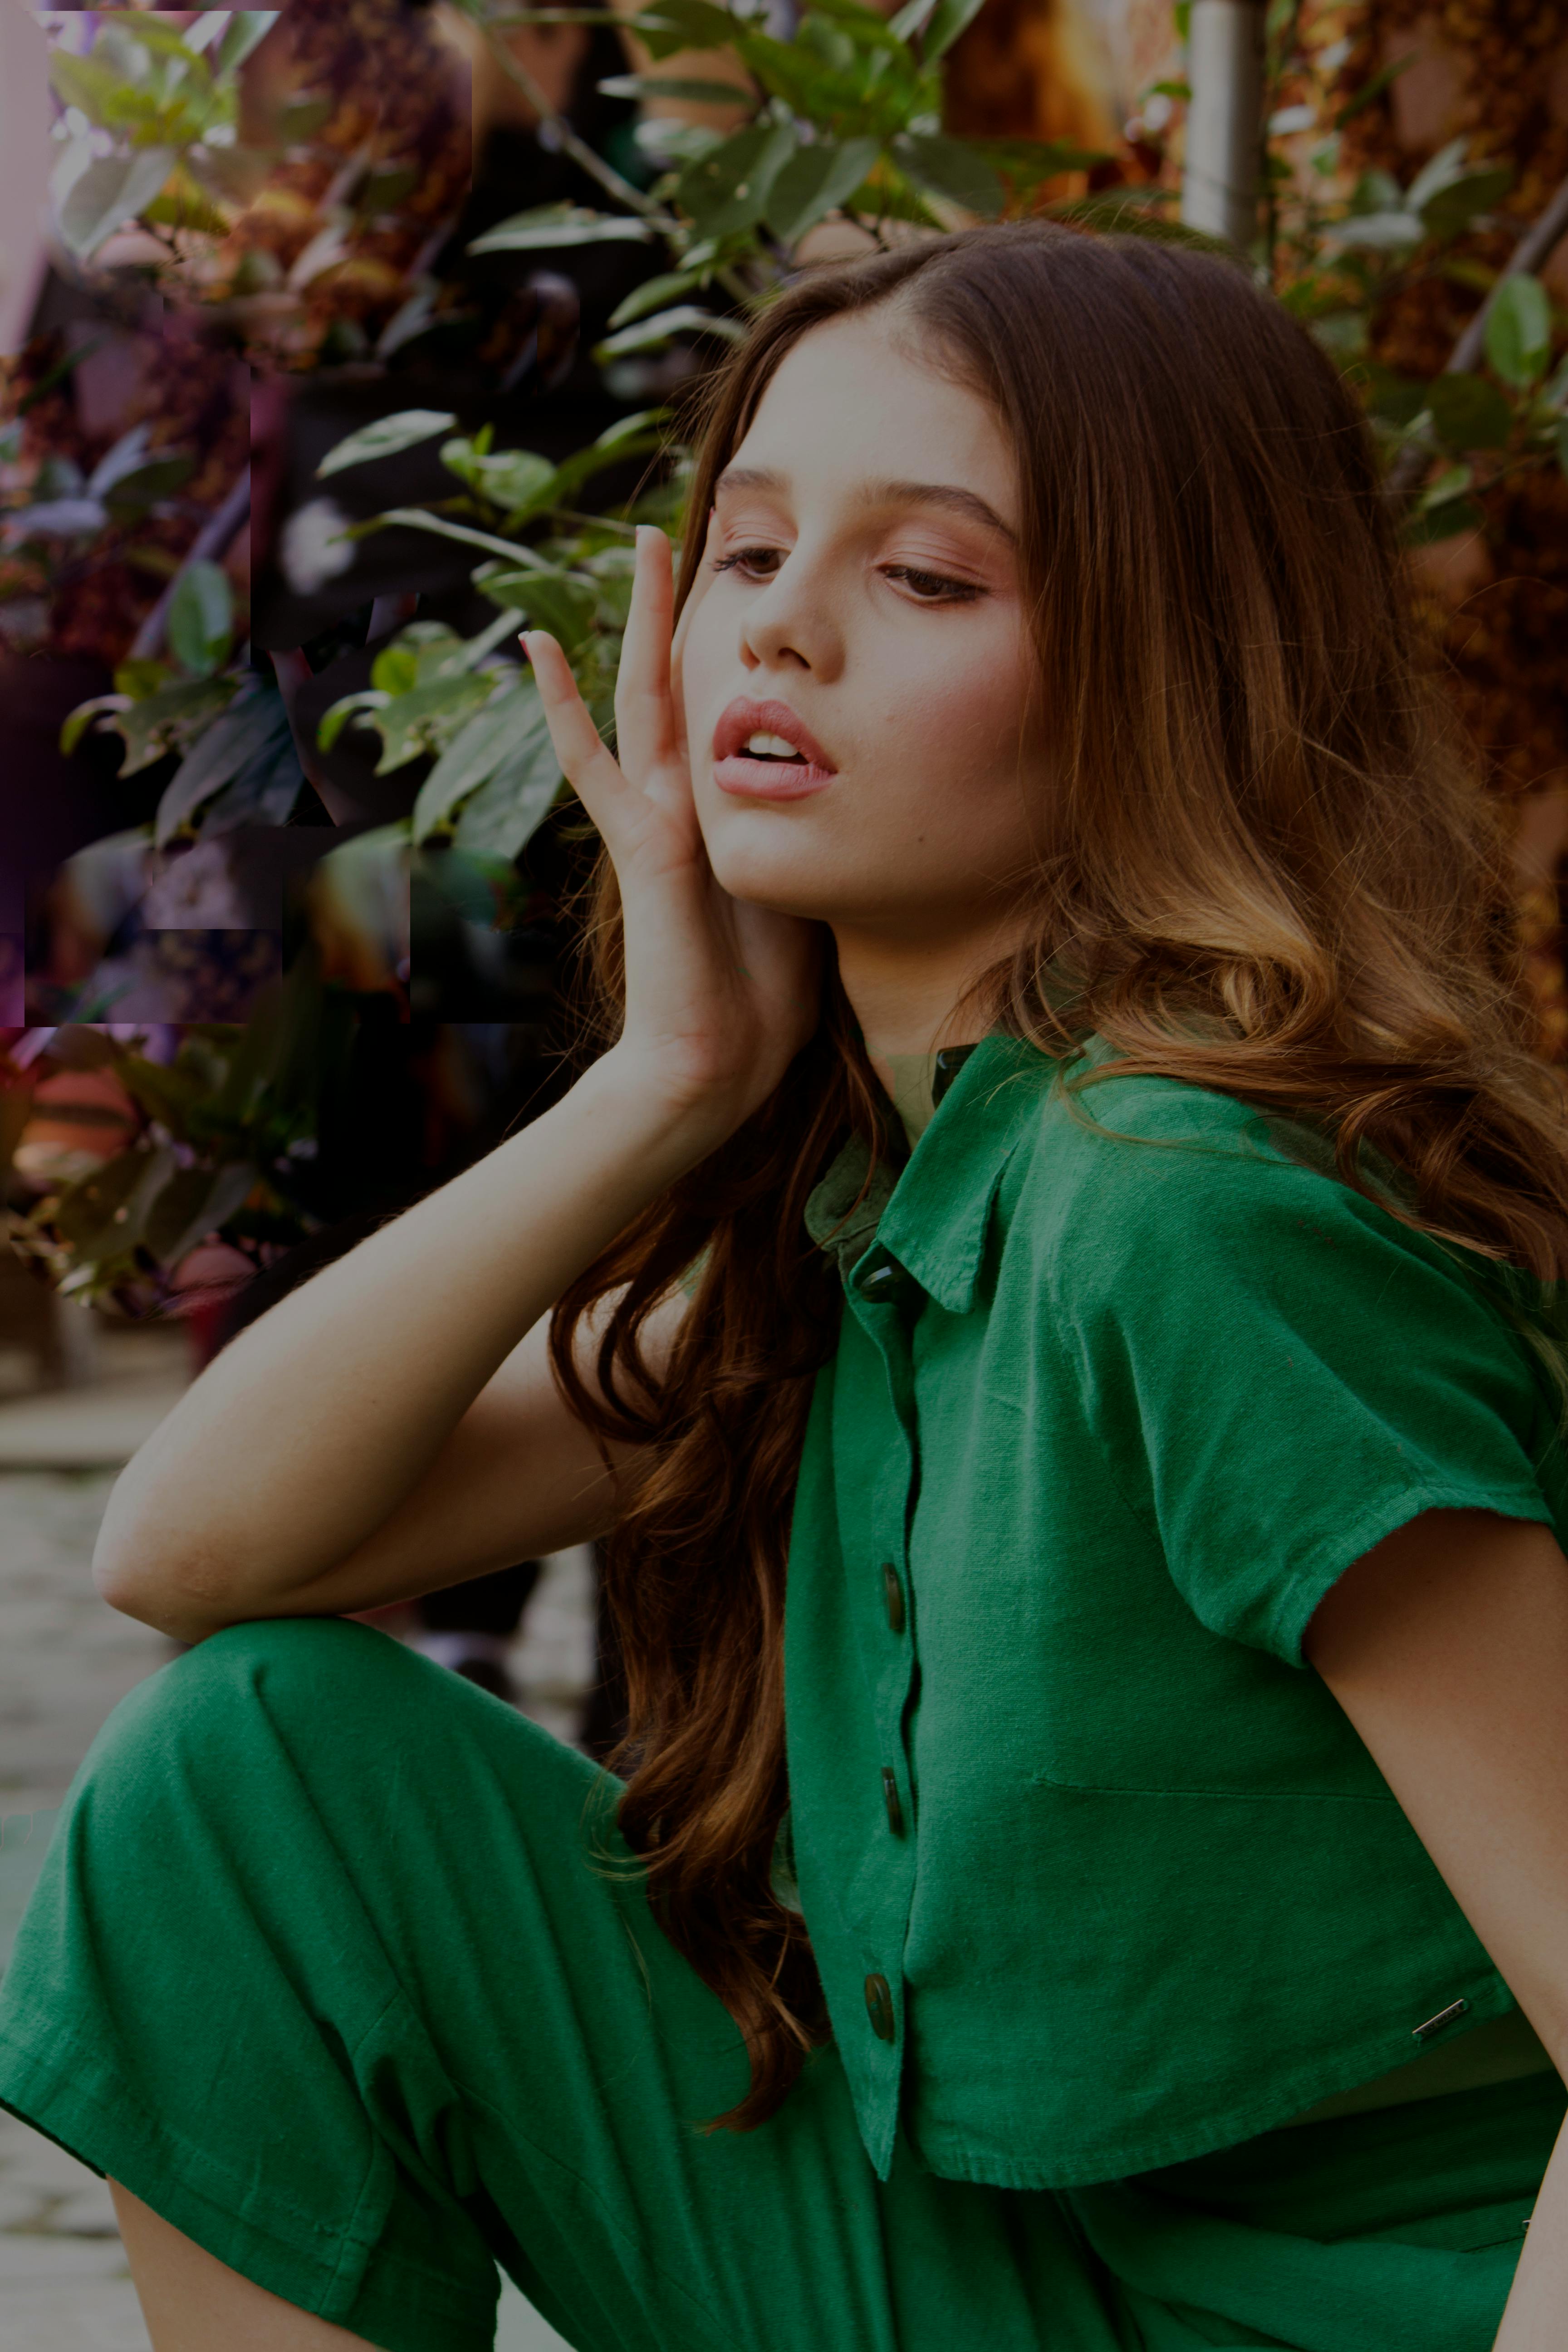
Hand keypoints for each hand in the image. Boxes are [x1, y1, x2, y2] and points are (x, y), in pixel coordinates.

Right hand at [525, 525, 820, 1147]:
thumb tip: (855, 799)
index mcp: (721, 815)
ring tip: (642, 544)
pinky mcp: (643, 844)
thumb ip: (808, 838)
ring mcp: (655, 820)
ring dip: (640, 619)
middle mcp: (683, 805)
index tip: (747, 593)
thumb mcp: (805, 892)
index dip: (730, 654)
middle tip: (681, 533)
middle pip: (679, 685)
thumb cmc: (764, 998)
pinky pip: (593, 761)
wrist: (718, 1063)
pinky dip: (561, 706)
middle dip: (680, 610)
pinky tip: (537, 649)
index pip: (723, 714)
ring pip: (642, 696)